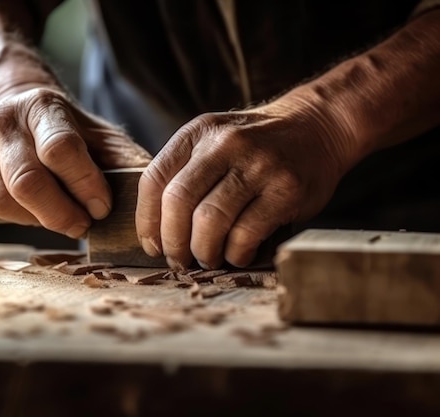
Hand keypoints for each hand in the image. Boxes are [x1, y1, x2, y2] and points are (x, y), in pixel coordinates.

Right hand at [0, 87, 151, 237]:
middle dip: (61, 214)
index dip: (84, 185)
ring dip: (38, 220)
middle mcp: (2, 120)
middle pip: (26, 181)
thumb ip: (126, 162)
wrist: (13, 108)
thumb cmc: (66, 130)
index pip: (60, 149)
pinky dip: (18, 218)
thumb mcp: (100, 136)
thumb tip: (155, 196)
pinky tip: (37, 211)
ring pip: (2, 200)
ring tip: (62, 218)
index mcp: (42, 106)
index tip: (101, 208)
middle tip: (83, 226)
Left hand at [135, 101, 352, 268]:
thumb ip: (184, 174)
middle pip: (178, 202)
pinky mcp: (286, 189)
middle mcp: (224, 144)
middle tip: (179, 259)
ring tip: (208, 258)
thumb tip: (156, 232)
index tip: (153, 244)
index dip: (147, 221)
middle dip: (173, 241)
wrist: (316, 129)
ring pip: (210, 221)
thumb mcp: (213, 142)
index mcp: (197, 133)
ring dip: (203, 251)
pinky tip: (238, 254)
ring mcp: (257, 165)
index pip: (154, 179)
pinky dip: (235, 254)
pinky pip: (246, 234)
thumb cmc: (254, 146)